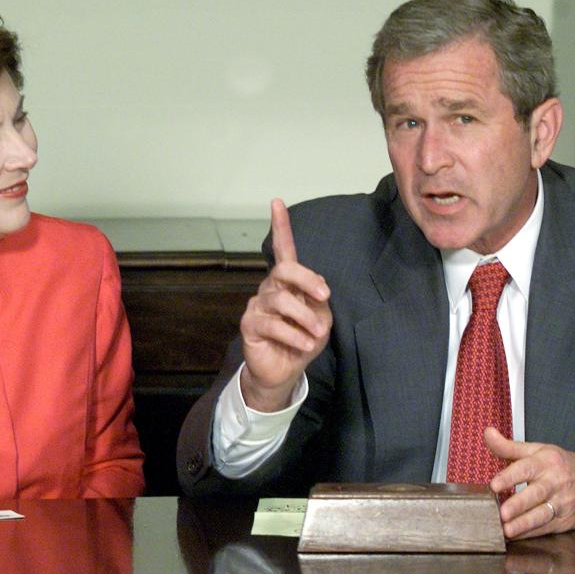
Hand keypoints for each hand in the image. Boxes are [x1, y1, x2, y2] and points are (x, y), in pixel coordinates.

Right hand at [239, 199, 331, 411]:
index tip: (277, 202)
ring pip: (281, 300)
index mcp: (288, 282)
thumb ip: (318, 302)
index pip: (284, 249)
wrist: (283, 372)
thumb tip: (317, 292)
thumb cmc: (303, 340)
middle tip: (324, 297)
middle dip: (307, 280)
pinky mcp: (250, 325)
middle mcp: (270, 288)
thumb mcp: (319, 319)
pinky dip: (294, 335)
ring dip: (305, 318)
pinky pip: (274, 325)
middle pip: (284, 269)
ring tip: (317, 334)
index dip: (281, 226)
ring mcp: (257, 305)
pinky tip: (304, 345)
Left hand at [485, 427, 574, 539]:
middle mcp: (555, 483)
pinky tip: (516, 536)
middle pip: (535, 494)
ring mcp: (562, 503)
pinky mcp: (566, 521)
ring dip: (524, 524)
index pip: (525, 469)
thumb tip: (488, 433)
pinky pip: (547, 528)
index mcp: (545, 463)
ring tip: (507, 530)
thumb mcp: (537, 450)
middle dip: (518, 505)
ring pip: (542, 514)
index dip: (509, 477)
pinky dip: (531, 533)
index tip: (494, 485)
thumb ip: (508, 446)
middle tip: (502, 513)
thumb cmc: (561, 465)